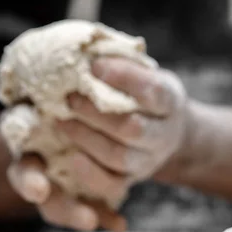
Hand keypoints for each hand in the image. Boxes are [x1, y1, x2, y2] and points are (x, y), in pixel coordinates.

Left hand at [7, 57, 188, 231]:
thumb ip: (125, 63)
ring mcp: (148, 160)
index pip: (153, 91)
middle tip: (69, 97)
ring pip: (119, 157)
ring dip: (86, 139)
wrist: (167, 133)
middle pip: (133, 129)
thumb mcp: (146, 73)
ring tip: (61, 121)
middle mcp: (163, 135)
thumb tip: (89, 47)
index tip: (95, 65)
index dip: (125, 79)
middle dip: (97, 113)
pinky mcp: (131, 180)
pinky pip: (112, 185)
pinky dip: (91, 173)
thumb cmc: (146, 96)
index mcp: (169, 101)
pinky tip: (71, 156)